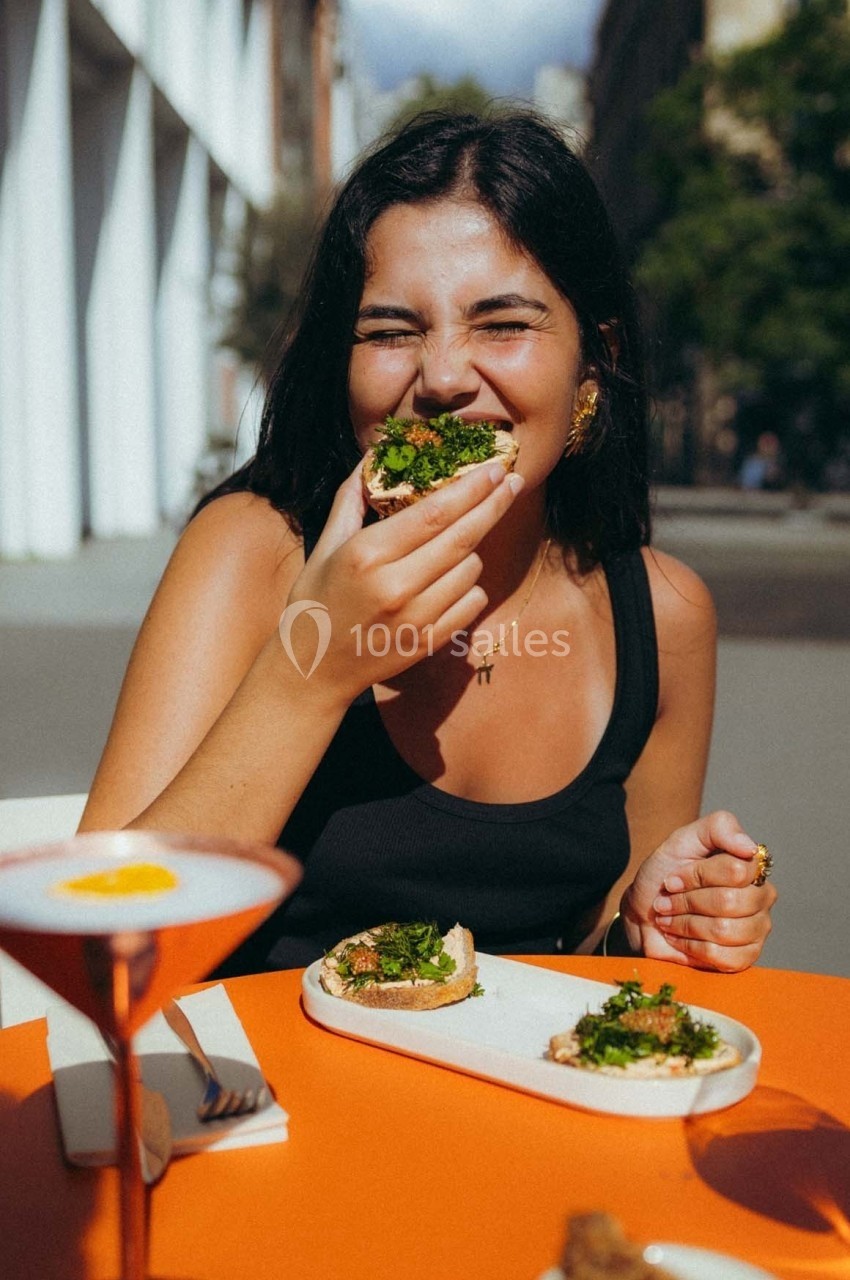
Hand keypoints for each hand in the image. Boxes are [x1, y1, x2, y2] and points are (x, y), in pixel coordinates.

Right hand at [280, 459, 523, 702]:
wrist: (313, 668)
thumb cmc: (316, 599)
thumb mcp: (325, 545)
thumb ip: (352, 498)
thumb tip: (375, 456)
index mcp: (367, 554)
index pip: (434, 513)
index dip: (471, 488)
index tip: (494, 469)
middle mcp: (395, 586)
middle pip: (463, 537)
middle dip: (493, 504)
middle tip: (513, 482)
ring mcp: (416, 618)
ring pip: (472, 569)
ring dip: (472, 550)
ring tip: (454, 545)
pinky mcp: (429, 642)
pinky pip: (473, 602)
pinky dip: (471, 586)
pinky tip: (453, 580)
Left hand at [621, 811, 776, 971]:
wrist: (644, 912)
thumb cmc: (666, 873)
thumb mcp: (683, 840)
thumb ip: (719, 828)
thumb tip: (750, 847)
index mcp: (751, 866)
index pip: (735, 870)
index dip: (697, 875)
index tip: (672, 879)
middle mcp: (761, 897)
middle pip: (729, 901)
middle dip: (687, 902)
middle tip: (667, 901)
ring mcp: (757, 929)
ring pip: (725, 930)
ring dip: (685, 924)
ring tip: (670, 919)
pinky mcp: (745, 957)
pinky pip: (722, 957)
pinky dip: (691, 946)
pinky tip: (680, 938)